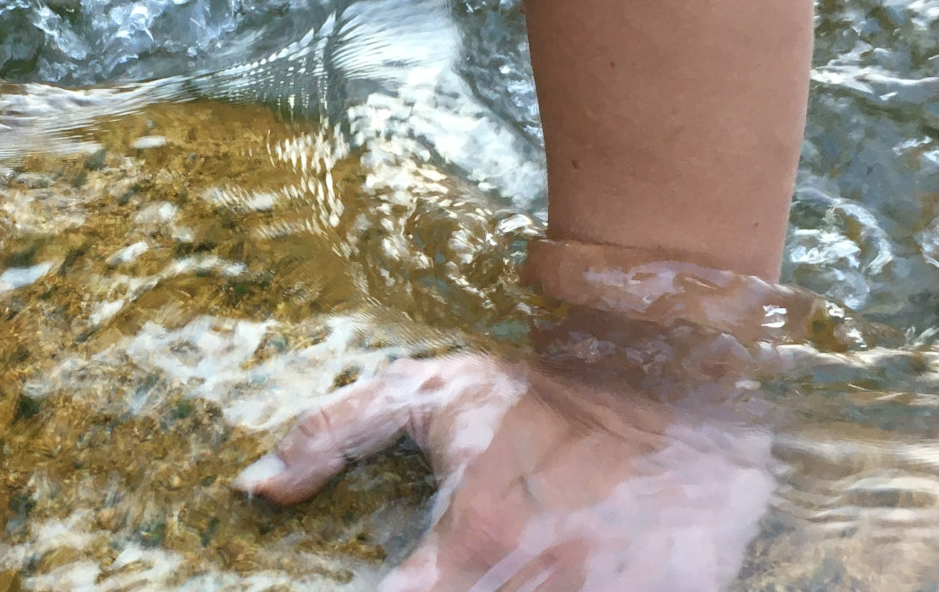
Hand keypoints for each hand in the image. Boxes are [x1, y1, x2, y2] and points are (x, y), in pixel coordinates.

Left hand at [233, 242, 804, 590]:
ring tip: (504, 563)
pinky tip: (562, 571)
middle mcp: (541, 584)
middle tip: (453, 565)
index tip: (385, 580)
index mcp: (479, 540)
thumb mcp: (433, 395)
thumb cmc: (546, 389)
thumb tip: (256, 486)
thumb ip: (333, 434)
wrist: (685, 372)